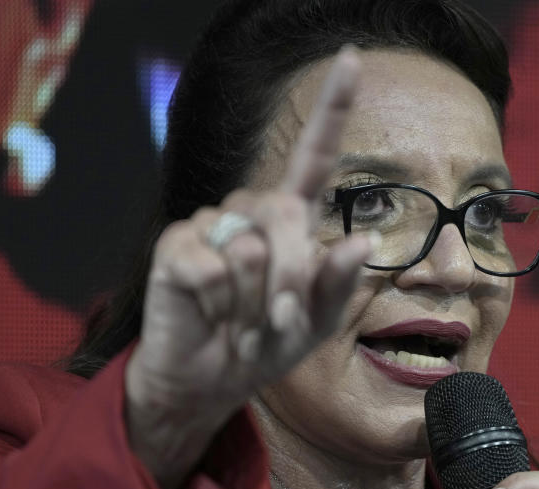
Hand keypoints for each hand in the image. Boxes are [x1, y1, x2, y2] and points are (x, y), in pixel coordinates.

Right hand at [125, 48, 370, 488]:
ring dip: (255, 304)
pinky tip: (210, 314)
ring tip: (242, 322)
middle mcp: (251, 211)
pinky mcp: (177, 244)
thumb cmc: (267, 344)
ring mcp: (211, 223)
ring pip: (251, 250)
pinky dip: (221, 307)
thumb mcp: (315, 322)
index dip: (333, 110)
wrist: (210, 380)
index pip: (314, 157)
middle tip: (279, 323)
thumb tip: (361, 241)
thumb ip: (336, 283)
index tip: (351, 58)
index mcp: (291, 220)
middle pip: (286, 217)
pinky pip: (213, 269)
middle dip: (291, 281)